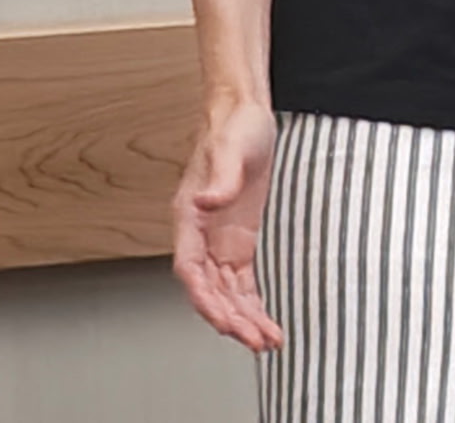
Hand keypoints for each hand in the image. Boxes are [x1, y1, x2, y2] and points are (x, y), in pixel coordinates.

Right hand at [172, 101, 283, 351]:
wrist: (245, 113)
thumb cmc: (233, 127)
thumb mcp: (230, 147)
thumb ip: (221, 177)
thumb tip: (207, 200)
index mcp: (188, 218)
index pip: (190, 269)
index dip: (204, 297)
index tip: (222, 319)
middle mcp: (201, 236)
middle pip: (210, 289)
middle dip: (231, 318)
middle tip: (256, 339)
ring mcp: (219, 240)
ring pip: (226, 291)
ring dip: (243, 317)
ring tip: (266, 341)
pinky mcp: (239, 240)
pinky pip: (241, 280)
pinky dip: (251, 301)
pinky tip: (263, 320)